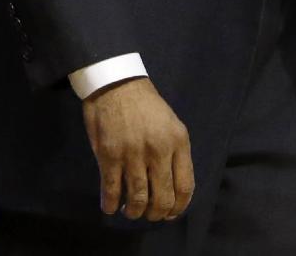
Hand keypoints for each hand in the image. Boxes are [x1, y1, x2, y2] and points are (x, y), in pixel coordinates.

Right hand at [82, 77, 193, 221]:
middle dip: (156, 214)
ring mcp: (133, 154)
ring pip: (138, 200)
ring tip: (130, 210)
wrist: (118, 83)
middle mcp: (159, 150)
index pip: (185, 186)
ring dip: (134, 212)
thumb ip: (174, 154)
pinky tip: (111, 206)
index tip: (171, 213)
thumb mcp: (171, 124)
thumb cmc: (146, 104)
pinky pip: (112, 191)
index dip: (178, 207)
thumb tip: (173, 190)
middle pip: (163, 199)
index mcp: (178, 141)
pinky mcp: (110, 155)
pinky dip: (111, 205)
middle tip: (149, 213)